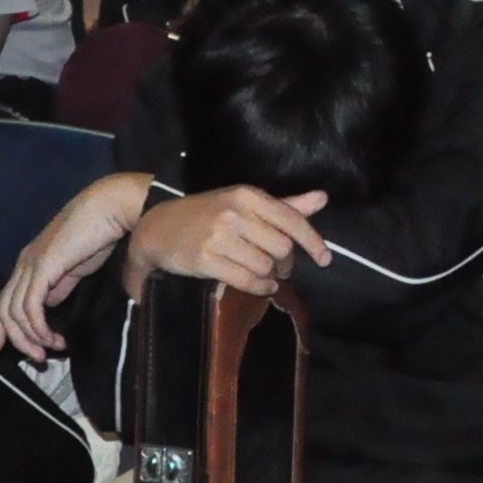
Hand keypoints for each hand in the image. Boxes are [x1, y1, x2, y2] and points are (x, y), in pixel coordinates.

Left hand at [0, 170, 155, 354]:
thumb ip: (59, 286)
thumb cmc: (98, 234)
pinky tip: (53, 337)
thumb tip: (49, 304)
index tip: (0, 348)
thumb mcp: (75, 267)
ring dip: (32, 337)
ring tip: (51, 350)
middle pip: (5, 309)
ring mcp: (31, 264)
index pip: (6, 299)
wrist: (109, 209)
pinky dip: (38, 327)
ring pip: (16, 312)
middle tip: (37, 358)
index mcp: (30, 262)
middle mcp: (24, 263)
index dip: (1, 326)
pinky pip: (31, 306)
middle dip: (16, 339)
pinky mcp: (42, 267)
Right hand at [125, 184, 332, 295]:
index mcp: (247, 195)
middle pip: (281, 247)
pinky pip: (246, 280)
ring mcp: (218, 236)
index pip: (291, 219)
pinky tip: (261, 286)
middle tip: (280, 267)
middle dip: (286, 263)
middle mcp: (234, 213)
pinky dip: (259, 287)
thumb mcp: (243, 203)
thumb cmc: (206, 214)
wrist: (157, 228)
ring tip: (266, 275)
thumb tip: (322, 199)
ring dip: (272, 276)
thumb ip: (284, 205)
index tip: (325, 259)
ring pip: (265, 265)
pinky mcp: (205, 259)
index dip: (312, 241)